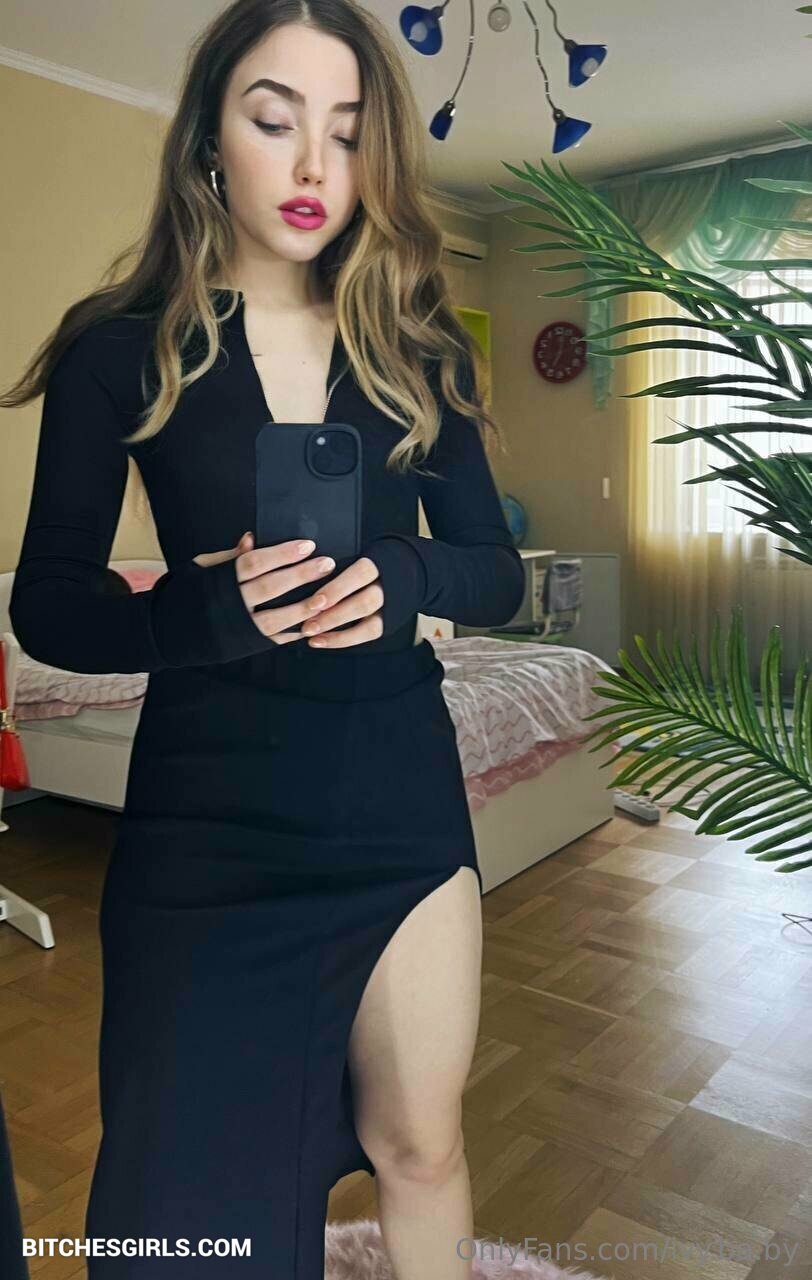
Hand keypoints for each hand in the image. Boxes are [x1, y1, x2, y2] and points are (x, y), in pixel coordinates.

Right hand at [193, 532, 339, 645]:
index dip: (282, 554)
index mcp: (220, 580)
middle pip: (271, 587)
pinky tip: (314, 623)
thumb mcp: (200, 568)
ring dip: (303, 608)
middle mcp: (231, 604)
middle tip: (327, 564)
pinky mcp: (245, 645)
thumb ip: (229, 556)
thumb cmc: (186, 593)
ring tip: (327, 596)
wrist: (167, 633)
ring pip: (277, 618)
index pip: (256, 563)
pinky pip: (274, 640)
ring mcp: (239, 627)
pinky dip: (294, 633)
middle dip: (301, 575)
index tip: (308, 545)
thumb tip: (251, 537)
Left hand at [298, 556, 383, 647]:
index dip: (338, 589)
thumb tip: (303, 575)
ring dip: (336, 630)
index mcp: (380, 562)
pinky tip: (319, 640)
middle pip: (366, 602)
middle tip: (307, 625)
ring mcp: (389, 606)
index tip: (316, 601)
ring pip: (369, 623)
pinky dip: (342, 639)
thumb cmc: (360, 560)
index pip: (361, 574)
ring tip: (310, 632)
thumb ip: (333, 565)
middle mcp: (388, 585)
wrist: (391, 570)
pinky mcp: (387, 622)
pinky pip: (368, 634)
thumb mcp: (353, 552)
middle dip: (334, 615)